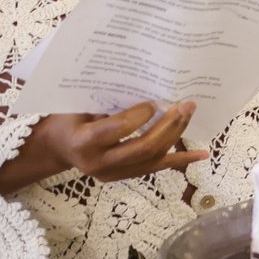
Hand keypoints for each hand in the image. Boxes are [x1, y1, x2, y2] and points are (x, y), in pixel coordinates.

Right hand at [2, 103, 204, 192]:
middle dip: (168, 126)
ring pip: (152, 158)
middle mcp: (98, 163)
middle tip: (185, 105)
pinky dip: (180, 160)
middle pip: (142, 148)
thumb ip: (106, 100)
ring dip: (175, 135)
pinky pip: (156, 168)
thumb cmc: (66, 118)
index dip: (140, 115)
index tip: (156, 100)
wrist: (56, 147)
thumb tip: (145, 82)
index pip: (118, 129)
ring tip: (189, 114)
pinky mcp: (123, 176)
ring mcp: (112, 173)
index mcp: (83, 142)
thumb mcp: (77, 105)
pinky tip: (202, 154)